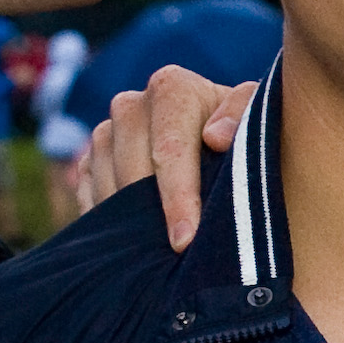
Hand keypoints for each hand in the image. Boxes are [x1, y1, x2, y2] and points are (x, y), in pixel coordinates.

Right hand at [72, 66, 256, 250]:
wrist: (221, 145)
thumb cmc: (244, 134)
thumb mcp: (256, 118)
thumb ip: (243, 114)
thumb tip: (215, 137)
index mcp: (172, 88)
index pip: (169, 146)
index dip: (177, 196)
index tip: (186, 238)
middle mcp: (132, 105)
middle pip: (130, 166)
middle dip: (151, 212)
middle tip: (171, 254)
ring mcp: (106, 133)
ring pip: (105, 179)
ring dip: (127, 217)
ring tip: (154, 251)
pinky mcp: (90, 161)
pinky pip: (87, 192)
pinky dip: (107, 218)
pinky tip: (131, 242)